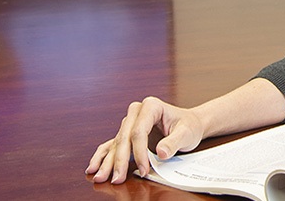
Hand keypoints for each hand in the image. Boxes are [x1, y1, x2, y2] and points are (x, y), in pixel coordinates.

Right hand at [86, 96, 204, 184]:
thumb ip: (174, 142)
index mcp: (151, 106)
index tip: (144, 169)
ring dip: (107, 161)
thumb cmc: (189, 126)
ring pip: (115, 143)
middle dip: (119, 160)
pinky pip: (112, 145)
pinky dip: (103, 156)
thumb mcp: (187, 134)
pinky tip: (94, 167)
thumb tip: (161, 153)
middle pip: (124, 138)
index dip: (139, 152)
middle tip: (117, 178)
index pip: (139, 131)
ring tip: (99, 176)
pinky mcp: (127, 133)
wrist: (190, 124)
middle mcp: (137, 112)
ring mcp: (130, 122)